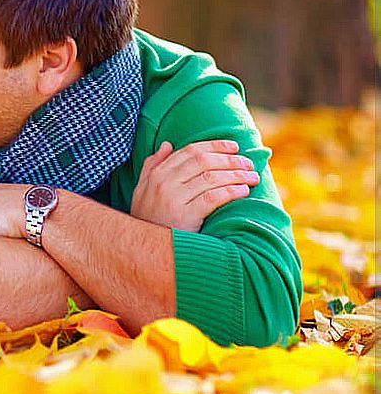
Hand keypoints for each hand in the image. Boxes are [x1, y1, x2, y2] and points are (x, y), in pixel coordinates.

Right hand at [131, 140, 259, 232]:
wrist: (144, 248)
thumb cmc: (147, 219)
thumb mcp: (142, 190)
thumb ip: (152, 166)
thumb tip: (167, 144)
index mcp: (157, 174)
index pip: (190, 151)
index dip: (214, 145)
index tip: (234, 146)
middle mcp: (164, 183)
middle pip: (204, 161)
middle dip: (230, 159)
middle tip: (248, 162)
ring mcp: (174, 199)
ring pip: (211, 178)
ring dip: (236, 175)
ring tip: (252, 177)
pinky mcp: (185, 216)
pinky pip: (213, 198)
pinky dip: (231, 192)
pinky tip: (243, 191)